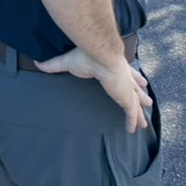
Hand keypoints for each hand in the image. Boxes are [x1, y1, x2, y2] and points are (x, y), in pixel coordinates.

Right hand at [34, 48, 151, 132]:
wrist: (99, 54)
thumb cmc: (85, 56)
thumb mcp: (67, 62)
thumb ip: (54, 65)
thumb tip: (38, 64)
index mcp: (116, 67)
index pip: (127, 73)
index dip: (134, 78)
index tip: (141, 82)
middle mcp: (124, 77)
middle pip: (136, 89)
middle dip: (141, 95)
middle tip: (148, 101)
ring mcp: (127, 88)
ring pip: (136, 104)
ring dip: (140, 113)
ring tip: (144, 123)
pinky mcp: (126, 98)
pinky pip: (131, 114)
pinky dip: (132, 121)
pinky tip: (133, 130)